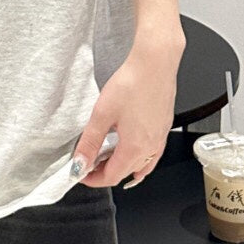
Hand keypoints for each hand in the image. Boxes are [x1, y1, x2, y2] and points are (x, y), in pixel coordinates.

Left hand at [72, 36, 183, 187]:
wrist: (155, 64)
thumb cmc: (133, 83)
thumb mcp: (102, 114)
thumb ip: (89, 142)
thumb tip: (80, 163)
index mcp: (135, 148)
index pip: (111, 177)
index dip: (93, 179)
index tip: (81, 173)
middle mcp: (151, 148)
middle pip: (126, 173)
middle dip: (105, 172)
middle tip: (88, 162)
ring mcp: (160, 139)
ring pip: (141, 166)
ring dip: (122, 166)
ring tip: (106, 156)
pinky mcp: (163, 128)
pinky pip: (151, 154)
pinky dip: (138, 158)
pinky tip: (130, 147)